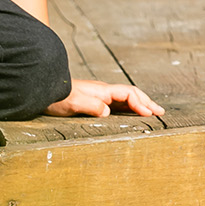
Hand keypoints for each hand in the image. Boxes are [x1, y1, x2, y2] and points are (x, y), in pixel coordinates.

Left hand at [46, 78, 161, 118]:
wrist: (44, 91)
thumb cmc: (57, 97)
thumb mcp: (74, 103)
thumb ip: (90, 106)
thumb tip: (107, 112)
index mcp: (103, 90)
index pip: (129, 94)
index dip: (141, 103)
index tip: (150, 114)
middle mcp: (104, 91)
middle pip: (131, 94)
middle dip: (147, 103)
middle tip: (160, 113)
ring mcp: (100, 95)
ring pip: (126, 99)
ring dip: (140, 105)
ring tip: (152, 113)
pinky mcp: (94, 101)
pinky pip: (117, 104)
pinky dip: (129, 108)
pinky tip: (131, 114)